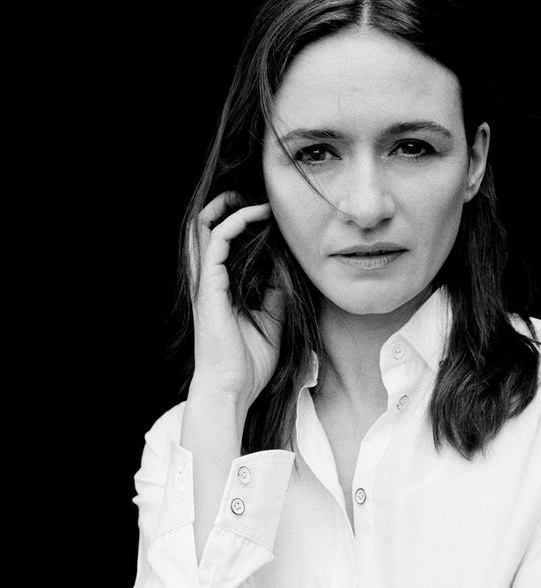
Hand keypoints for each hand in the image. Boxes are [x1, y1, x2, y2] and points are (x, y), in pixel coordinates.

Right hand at [187, 192, 282, 409]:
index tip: (269, 217)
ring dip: (228, 207)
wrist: (232, 389)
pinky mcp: (209, 287)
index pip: (223, 247)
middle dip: (227, 207)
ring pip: (205, 228)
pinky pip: (216, 242)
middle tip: (255, 197)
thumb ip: (275, 295)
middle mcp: (210, 282)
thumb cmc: (248, 364)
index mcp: (221, 290)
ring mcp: (207, 283)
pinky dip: (234, 223)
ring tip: (253, 197)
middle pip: (206, 230)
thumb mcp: (272, 322)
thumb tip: (287, 270)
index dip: (242, 226)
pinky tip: (254, 216)